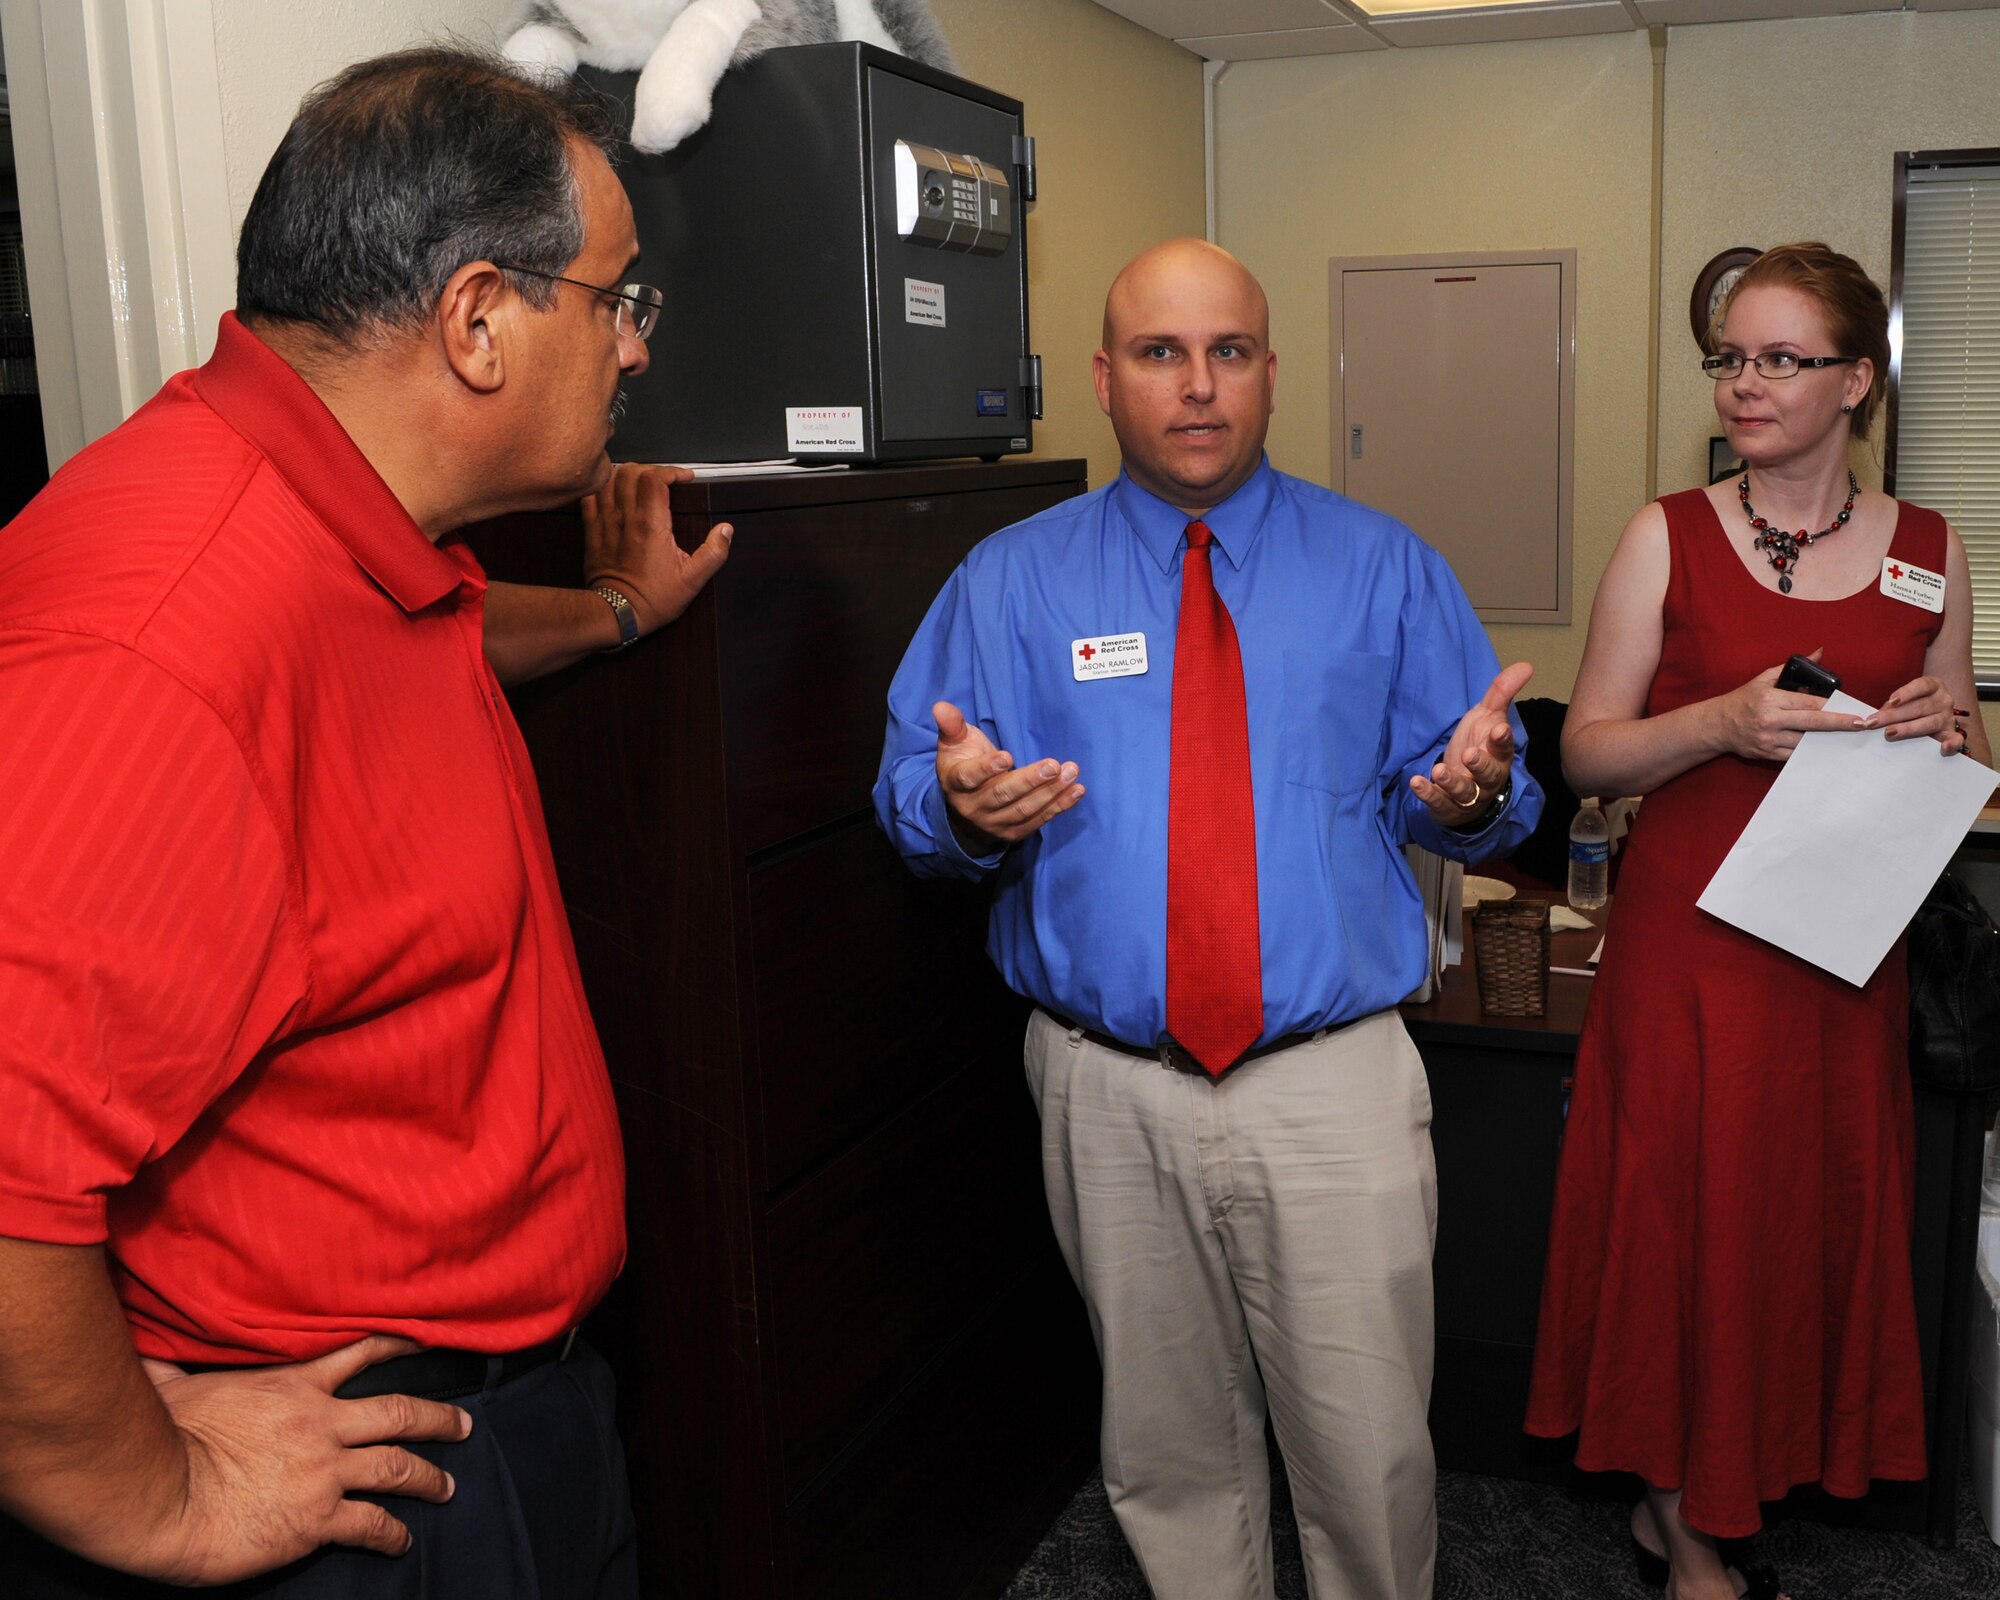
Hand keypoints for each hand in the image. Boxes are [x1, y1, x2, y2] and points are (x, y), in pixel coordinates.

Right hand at [123, 1337, 470, 1583]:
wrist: (157, 1494)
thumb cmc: (157, 1437)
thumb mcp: (172, 1384)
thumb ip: (174, 1364)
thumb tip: (149, 1346)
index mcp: (292, 1387)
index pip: (361, 1354)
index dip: (400, 1348)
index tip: (429, 1345)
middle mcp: (321, 1424)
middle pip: (399, 1413)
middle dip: (439, 1420)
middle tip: (464, 1426)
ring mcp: (324, 1472)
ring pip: (398, 1467)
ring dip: (429, 1477)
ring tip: (447, 1487)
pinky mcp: (317, 1518)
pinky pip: (371, 1523)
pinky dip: (392, 1533)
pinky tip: (401, 1541)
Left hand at [582, 462, 731, 634]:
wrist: (615, 614)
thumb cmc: (652, 598)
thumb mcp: (692, 580)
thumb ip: (713, 553)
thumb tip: (726, 530)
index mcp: (651, 525)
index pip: (655, 478)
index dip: (671, 471)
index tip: (684, 479)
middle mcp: (626, 518)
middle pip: (630, 471)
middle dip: (650, 469)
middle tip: (663, 480)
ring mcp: (605, 522)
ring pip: (608, 480)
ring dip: (625, 475)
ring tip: (640, 483)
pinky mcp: (592, 530)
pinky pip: (590, 497)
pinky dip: (602, 488)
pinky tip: (614, 494)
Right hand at [933, 700, 1082, 854]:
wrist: (966, 805)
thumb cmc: (964, 763)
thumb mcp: (954, 743)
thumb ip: (951, 725)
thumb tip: (940, 706)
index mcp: (956, 783)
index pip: (969, 777)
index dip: (986, 768)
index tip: (1007, 756)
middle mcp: (973, 807)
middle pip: (1002, 795)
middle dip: (1029, 781)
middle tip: (1053, 765)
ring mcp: (994, 823)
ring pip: (1024, 809)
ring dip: (1050, 792)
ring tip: (1070, 772)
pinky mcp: (1013, 832)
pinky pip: (1038, 820)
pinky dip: (1059, 806)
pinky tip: (1076, 790)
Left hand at [1411, 661, 1533, 826]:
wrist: (1466, 787)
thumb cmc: (1479, 747)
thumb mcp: (1487, 718)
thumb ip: (1501, 693)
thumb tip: (1527, 665)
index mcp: (1498, 755)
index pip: (1504, 748)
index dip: (1502, 740)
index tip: (1499, 730)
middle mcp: (1487, 778)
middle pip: (1489, 774)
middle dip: (1480, 765)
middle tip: (1470, 755)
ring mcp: (1468, 795)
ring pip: (1464, 792)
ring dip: (1452, 782)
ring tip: (1439, 771)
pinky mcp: (1447, 806)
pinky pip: (1439, 803)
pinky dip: (1428, 794)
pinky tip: (1416, 782)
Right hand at [1716, 653, 1865, 761]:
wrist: (1717, 725)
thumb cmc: (1742, 700)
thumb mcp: (1764, 679)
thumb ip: (1792, 668)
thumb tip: (1819, 653)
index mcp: (1770, 699)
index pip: (1808, 703)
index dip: (1832, 706)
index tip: (1851, 708)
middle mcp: (1770, 720)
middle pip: (1812, 723)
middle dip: (1839, 723)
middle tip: (1860, 725)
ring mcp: (1768, 739)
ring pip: (1805, 741)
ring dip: (1828, 740)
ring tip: (1847, 737)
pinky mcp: (1767, 753)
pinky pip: (1794, 754)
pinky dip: (1810, 751)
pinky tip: (1825, 748)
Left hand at [1861, 674, 1967, 753]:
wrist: (1933, 713)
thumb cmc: (1913, 705)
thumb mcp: (1904, 699)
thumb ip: (1891, 706)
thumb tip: (1871, 719)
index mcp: (1933, 686)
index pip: (1921, 686)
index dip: (1906, 693)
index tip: (1891, 701)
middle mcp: (1943, 700)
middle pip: (1919, 707)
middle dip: (1893, 715)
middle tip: (1873, 722)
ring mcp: (1948, 717)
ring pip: (1929, 723)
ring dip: (1907, 728)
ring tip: (1889, 733)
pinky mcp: (1951, 733)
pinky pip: (1956, 739)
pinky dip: (1952, 743)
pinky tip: (1944, 747)